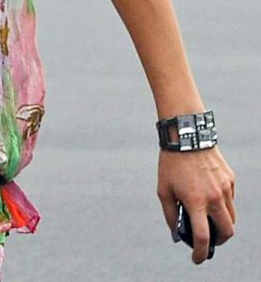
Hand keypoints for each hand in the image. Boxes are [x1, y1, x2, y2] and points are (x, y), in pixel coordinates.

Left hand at [157, 147, 235, 263]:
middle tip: (208, 240)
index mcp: (195, 201)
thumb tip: (177, 234)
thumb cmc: (171, 163)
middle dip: (218, 242)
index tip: (197, 259)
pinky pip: (231, 200)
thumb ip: (170, 214)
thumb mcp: (163, 189)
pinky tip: (211, 198)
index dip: (201, 254)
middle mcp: (214, 197)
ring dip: (222, 225)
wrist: (186, 135)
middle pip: (226, 233)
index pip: (203, 238)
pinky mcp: (230, 179)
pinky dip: (223, 206)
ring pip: (231, 218)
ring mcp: (225, 188)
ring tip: (209, 220)